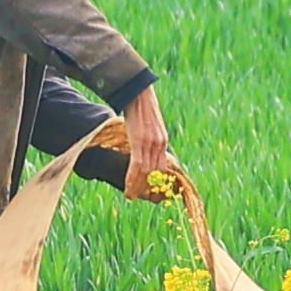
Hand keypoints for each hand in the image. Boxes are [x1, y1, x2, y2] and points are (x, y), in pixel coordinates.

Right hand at [119, 85, 174, 201]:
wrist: (137, 92)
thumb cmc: (140, 108)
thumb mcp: (150, 126)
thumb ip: (150, 139)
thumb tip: (144, 149)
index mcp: (163, 142)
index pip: (162, 168)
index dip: (157, 183)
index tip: (150, 193)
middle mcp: (160, 144)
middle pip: (156, 174)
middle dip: (148, 189)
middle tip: (139, 197)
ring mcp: (151, 143)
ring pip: (147, 173)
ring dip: (138, 187)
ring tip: (131, 196)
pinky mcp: (140, 141)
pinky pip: (138, 165)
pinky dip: (132, 179)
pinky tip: (128, 187)